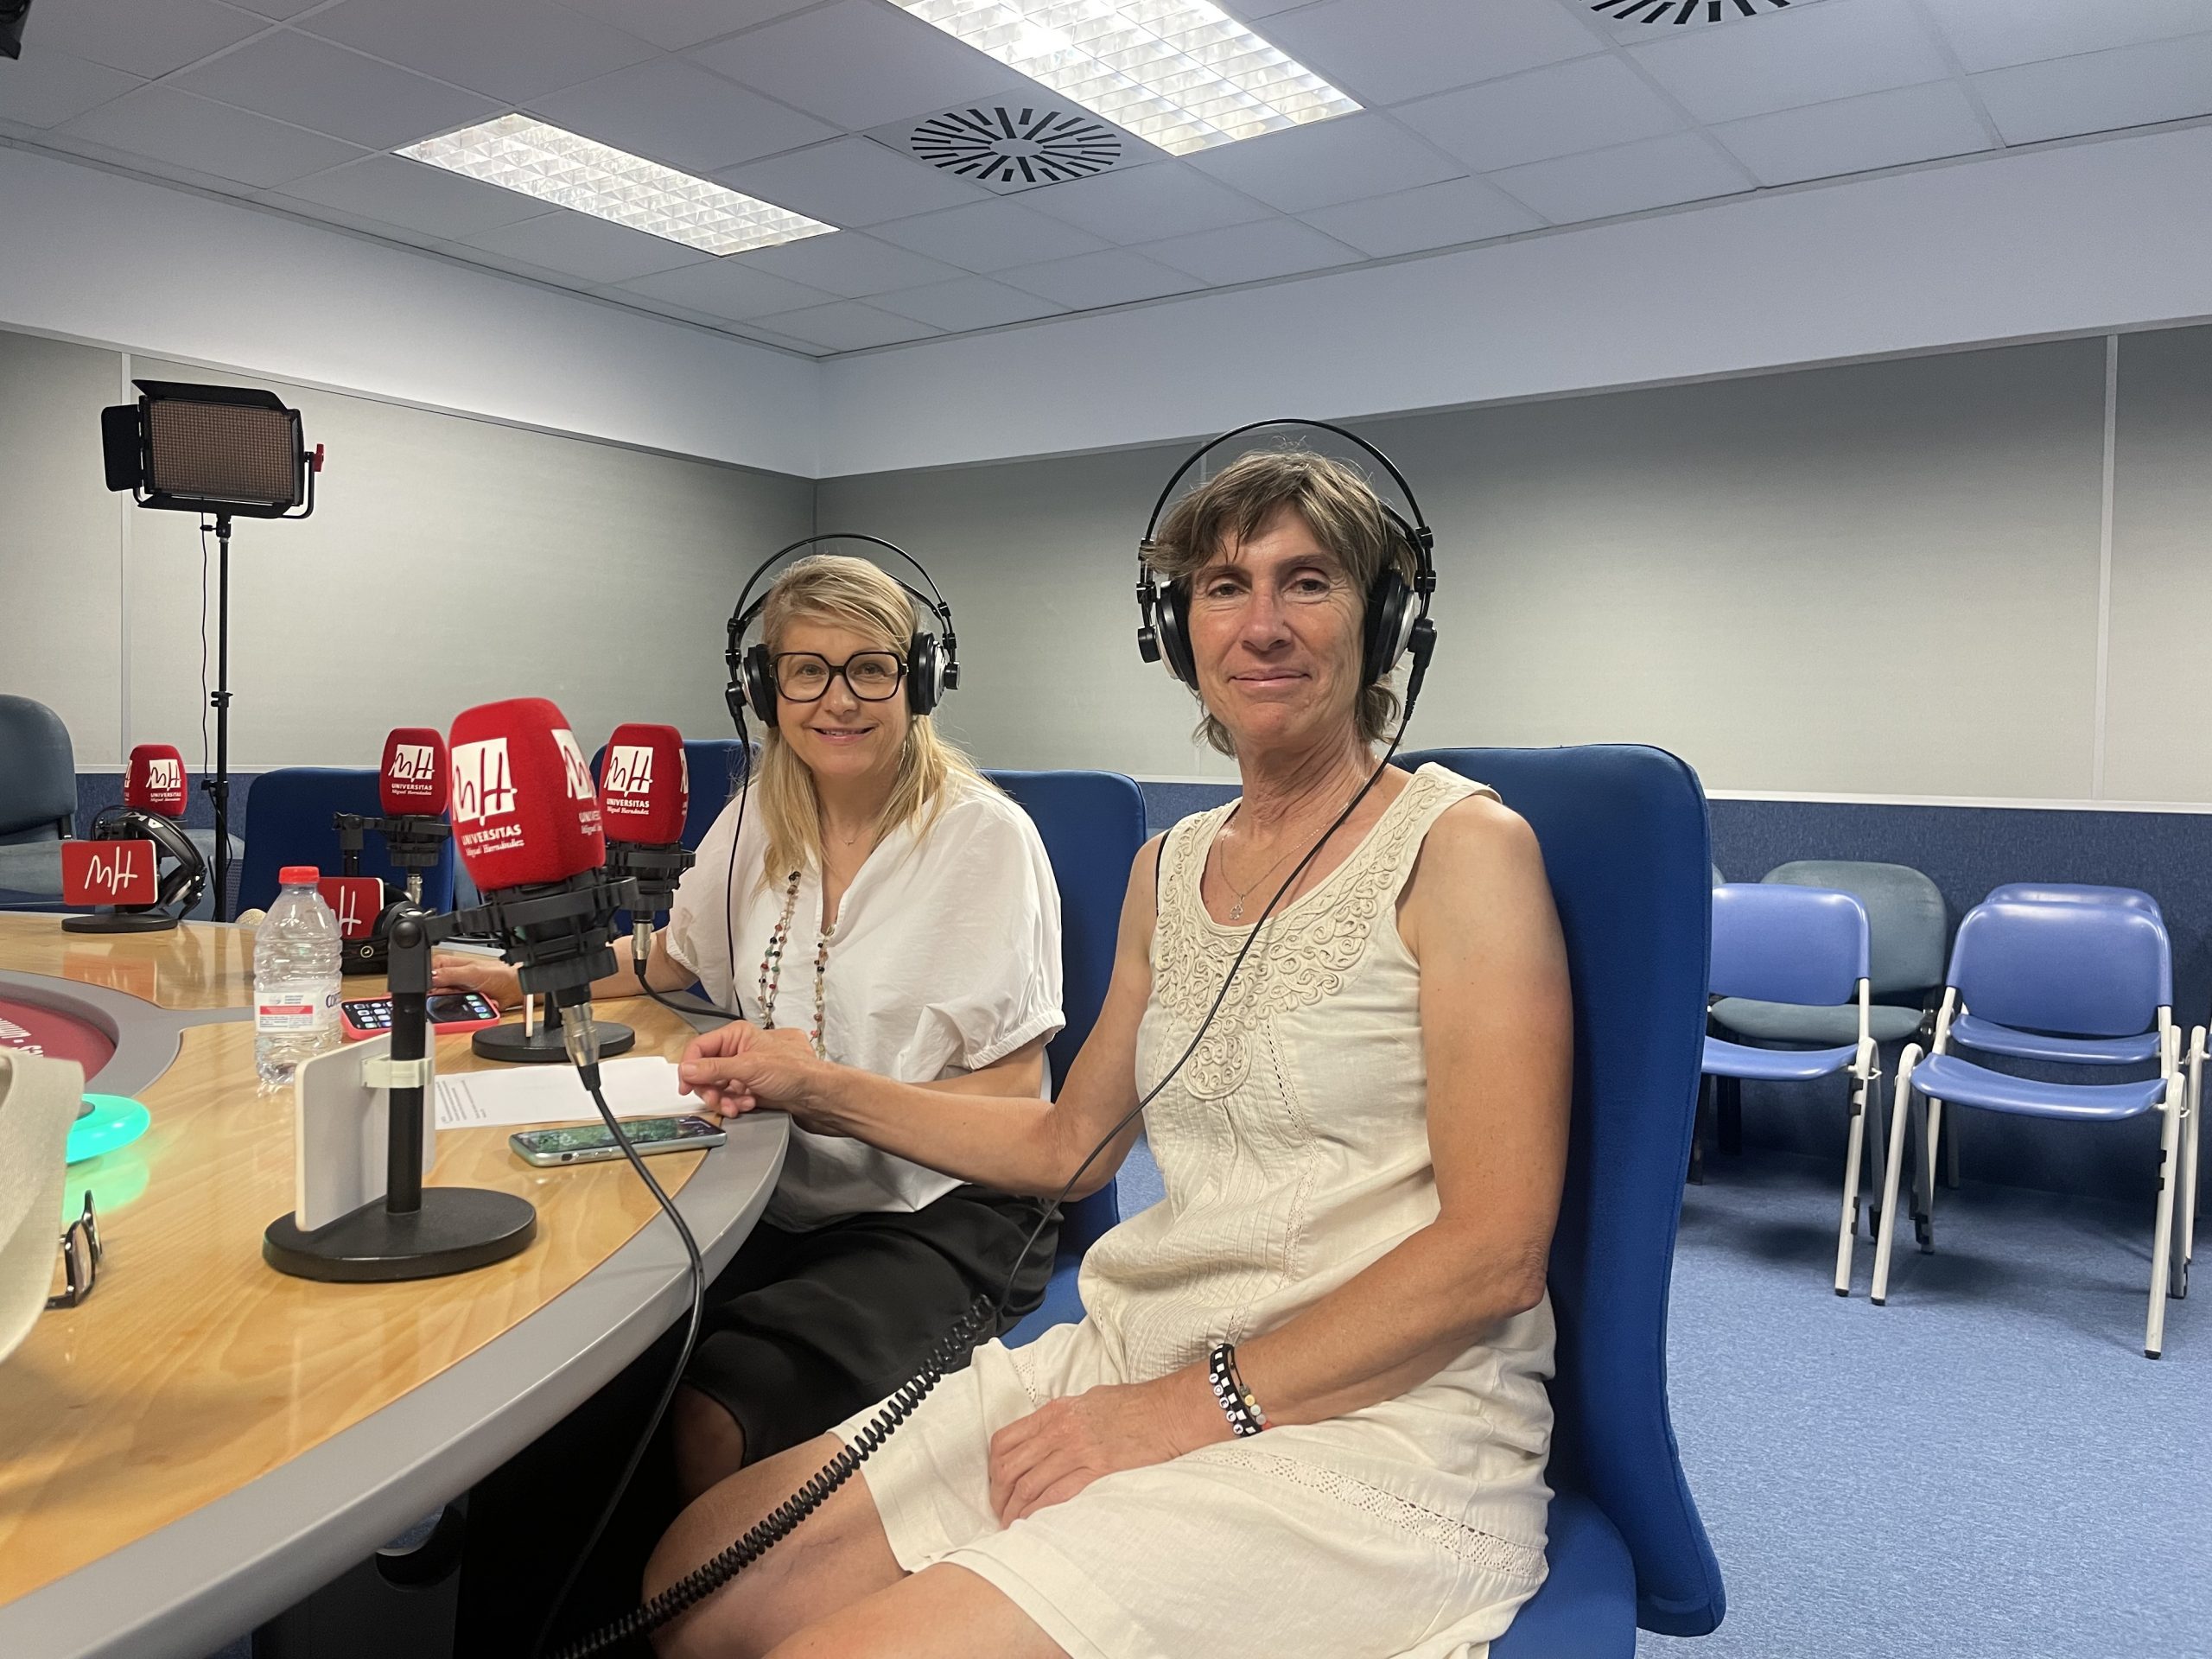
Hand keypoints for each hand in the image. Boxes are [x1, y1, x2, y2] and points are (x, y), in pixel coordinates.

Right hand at [431, 952, 519, 1009]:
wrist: (513, 989)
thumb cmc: (498, 974)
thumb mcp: (472, 972)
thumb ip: (450, 974)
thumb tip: (430, 977)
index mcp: (445, 964)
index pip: (424, 973)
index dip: (425, 984)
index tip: (435, 989)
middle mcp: (447, 978)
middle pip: (430, 992)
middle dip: (440, 997)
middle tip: (458, 994)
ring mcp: (453, 992)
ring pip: (440, 1004)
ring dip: (453, 1005)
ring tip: (470, 999)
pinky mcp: (460, 1004)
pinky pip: (452, 1013)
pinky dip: (462, 1012)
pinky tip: (473, 1006)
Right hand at [676, 1022, 824, 1120]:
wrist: (819, 1096)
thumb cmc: (797, 1072)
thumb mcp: (750, 1067)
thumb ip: (715, 1068)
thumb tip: (689, 1069)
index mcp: (738, 1036)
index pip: (700, 1048)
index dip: (690, 1067)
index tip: (686, 1086)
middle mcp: (741, 1051)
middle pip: (707, 1070)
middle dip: (710, 1088)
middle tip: (717, 1099)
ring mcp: (747, 1071)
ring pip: (718, 1087)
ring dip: (724, 1099)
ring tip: (740, 1104)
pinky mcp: (753, 1088)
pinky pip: (731, 1097)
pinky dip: (736, 1104)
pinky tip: (749, 1104)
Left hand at [987, 1376, 1216, 1526]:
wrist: (1168, 1411)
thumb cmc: (1136, 1404)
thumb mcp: (1090, 1400)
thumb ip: (1065, 1417)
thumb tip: (1050, 1434)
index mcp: (1055, 1411)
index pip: (1005, 1440)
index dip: (994, 1468)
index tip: (996, 1484)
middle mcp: (1059, 1429)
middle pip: (1010, 1467)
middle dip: (998, 1495)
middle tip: (998, 1512)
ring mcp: (1076, 1450)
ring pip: (1028, 1485)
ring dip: (1014, 1510)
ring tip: (1011, 1525)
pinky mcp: (1095, 1469)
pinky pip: (1055, 1495)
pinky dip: (1038, 1513)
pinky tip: (1034, 1524)